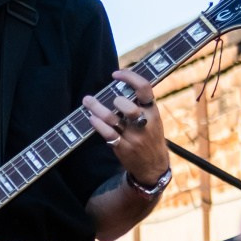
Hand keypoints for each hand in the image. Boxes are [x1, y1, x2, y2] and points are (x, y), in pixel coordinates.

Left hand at [81, 67, 169, 186]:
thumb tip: (120, 85)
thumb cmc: (150, 137)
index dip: (130, 77)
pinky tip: (91, 118)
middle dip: (115, 99)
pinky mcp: (123, 148)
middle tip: (109, 98)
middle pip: (128, 106)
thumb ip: (141, 105)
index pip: (145, 88)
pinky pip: (107, 133)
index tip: (115, 74)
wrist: (154, 166)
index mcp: (153, 112)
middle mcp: (145, 123)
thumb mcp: (154, 119)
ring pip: (112, 118)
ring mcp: (133, 137)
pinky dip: (97, 124)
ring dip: (97, 108)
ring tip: (87, 101)